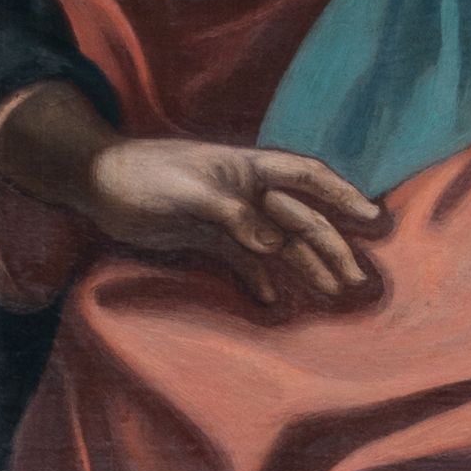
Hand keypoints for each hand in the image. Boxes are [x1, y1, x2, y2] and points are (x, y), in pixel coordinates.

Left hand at [74, 135, 388, 315]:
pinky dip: (262, 280)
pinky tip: (275, 302)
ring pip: (279, 244)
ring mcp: (231, 217)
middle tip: (356, 280)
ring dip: (305, 267)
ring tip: (333, 294)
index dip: (342, 195)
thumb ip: (230, 215)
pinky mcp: (211, 238)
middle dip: (332, 246)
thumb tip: (273, 244)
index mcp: (248, 168)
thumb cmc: (142, 175)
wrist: (98, 183)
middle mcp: (247, 192)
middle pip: (300, 219)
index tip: (372, 219)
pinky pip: (247, 262)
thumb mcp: (186, 192)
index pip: (306, 176)